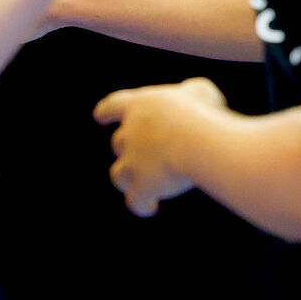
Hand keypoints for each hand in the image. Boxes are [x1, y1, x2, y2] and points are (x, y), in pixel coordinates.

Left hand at [94, 77, 225, 216]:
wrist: (197, 141)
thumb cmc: (202, 113)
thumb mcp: (200, 92)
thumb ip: (193, 91)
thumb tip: (196, 95)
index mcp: (139, 106)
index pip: (115, 105)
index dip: (107, 111)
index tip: (99, 116)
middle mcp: (129, 133)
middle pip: (119, 142)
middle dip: (128, 148)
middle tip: (148, 155)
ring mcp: (132, 161)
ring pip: (119, 174)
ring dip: (127, 179)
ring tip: (139, 186)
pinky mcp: (142, 186)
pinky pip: (136, 201)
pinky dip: (141, 204)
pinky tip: (150, 207)